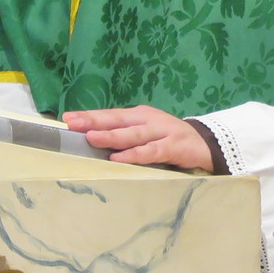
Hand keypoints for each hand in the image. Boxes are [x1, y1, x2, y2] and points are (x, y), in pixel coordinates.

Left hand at [62, 105, 215, 172]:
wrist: (205, 143)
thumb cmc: (168, 138)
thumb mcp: (146, 132)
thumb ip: (124, 134)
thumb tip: (91, 139)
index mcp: (138, 115)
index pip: (110, 114)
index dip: (90, 116)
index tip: (68, 119)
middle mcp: (147, 120)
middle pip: (118, 120)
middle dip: (94, 121)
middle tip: (73, 124)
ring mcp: (161, 132)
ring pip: (132, 134)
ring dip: (111, 136)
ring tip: (92, 138)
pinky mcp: (172, 147)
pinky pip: (150, 152)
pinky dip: (134, 155)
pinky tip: (119, 158)